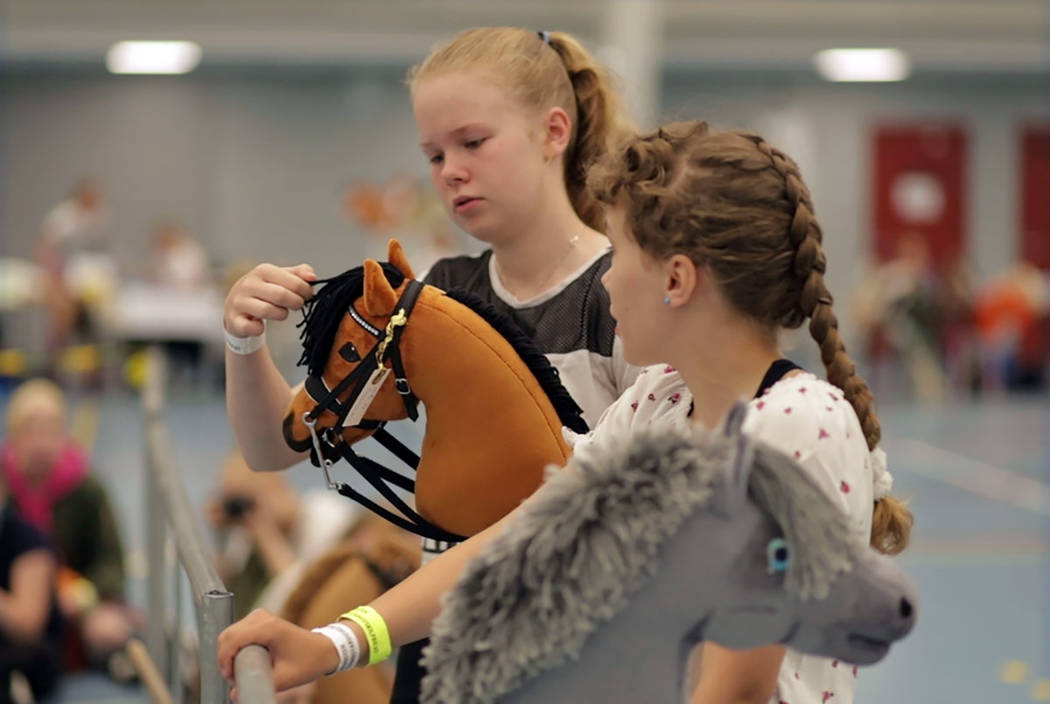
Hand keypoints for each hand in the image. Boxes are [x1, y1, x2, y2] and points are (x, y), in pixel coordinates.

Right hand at [217, 609, 338, 699]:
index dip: (225, 661)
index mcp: (268, 628)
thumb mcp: (285, 678)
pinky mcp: (259, 620)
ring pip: (229, 634)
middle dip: (225, 659)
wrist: (323, 649)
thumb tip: (233, 695)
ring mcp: (259, 616)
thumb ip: (259, 686)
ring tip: (241, 672)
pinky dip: (235, 648)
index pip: (232, 639)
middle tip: (236, 678)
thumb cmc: (308, 662)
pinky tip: (245, 662)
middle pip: (227, 636)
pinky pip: (237, 634)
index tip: (232, 679)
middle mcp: (261, 617)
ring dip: (229, 654)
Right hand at [223, 263, 316, 336]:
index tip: (308, 295)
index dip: (306, 291)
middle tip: (298, 305)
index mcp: (263, 271)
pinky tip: (260, 325)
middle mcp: (248, 284)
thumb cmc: (265, 290)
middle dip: (296, 303)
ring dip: (281, 315)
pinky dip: (259, 329)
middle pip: (281, 295)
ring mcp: (239, 302)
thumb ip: (299, 274)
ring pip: (268, 311)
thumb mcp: (281, 277)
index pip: (293, 281)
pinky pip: (252, 328)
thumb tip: (312, 277)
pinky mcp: (234, 320)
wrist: (236, 305)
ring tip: (281, 313)